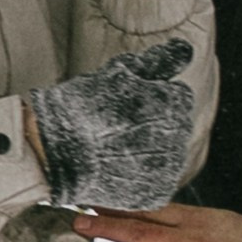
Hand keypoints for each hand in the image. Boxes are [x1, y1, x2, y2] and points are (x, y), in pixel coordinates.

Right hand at [28, 39, 197, 209]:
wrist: (55, 154)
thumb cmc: (83, 108)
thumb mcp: (119, 72)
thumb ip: (159, 61)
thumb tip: (187, 49)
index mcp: (172, 102)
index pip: (179, 96)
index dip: (152, 96)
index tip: (127, 104)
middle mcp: (177, 135)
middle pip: (176, 124)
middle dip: (154, 121)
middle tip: (118, 127)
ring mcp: (169, 167)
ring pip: (170, 151)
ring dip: (150, 147)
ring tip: (117, 147)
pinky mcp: (158, 192)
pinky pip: (160, 178)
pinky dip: (144, 173)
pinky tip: (121, 166)